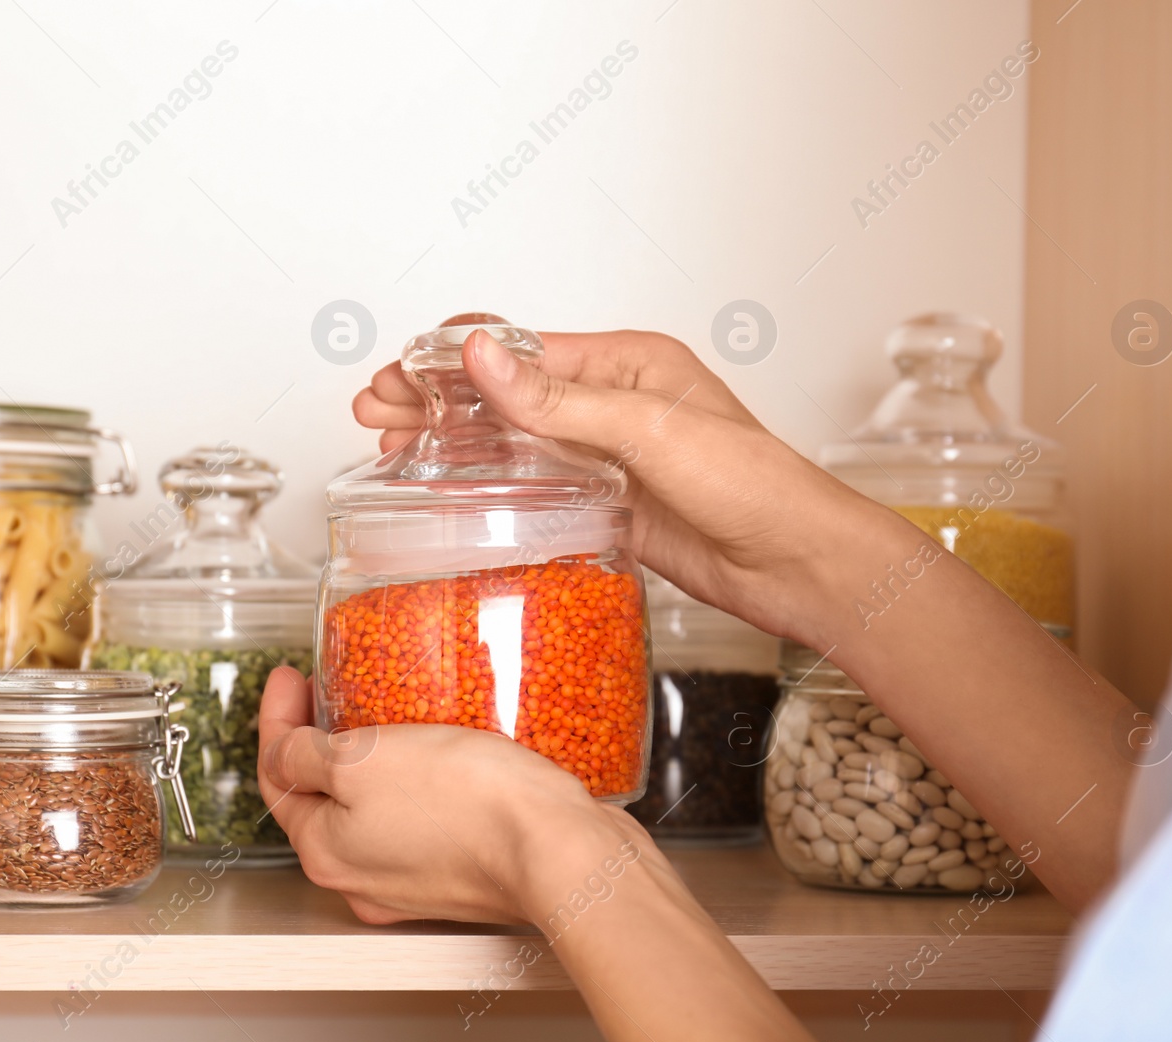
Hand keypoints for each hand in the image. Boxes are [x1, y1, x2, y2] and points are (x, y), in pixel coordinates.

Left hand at [257, 666, 824, 1041]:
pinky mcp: (465, 870)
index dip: (275, 718)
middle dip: (320, 741)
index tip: (288, 677)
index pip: (276, 777)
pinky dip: (422, 783)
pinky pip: (427, 818)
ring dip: (374, 763)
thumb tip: (285, 751)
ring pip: (376, 810)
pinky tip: (444, 752)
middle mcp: (363, 876)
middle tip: (328, 691)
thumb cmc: (469, 806)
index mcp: (327, 849)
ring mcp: (416, 880)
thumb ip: (308, 755)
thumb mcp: (365, 758)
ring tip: (388, 714)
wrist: (558, 852)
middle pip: (321, 799)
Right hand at [351, 328, 882, 649]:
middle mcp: (612, 402)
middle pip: (505, 390)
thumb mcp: (650, 430)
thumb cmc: (754, 484)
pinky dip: (487, 482)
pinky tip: (449, 490)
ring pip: (512, 438)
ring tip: (388, 446)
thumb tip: (486, 356)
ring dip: (452, 439)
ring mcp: (606, 455)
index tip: (399, 376)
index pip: (519, 349)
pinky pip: (534, 485)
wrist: (797, 562)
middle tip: (375, 411)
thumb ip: (561, 399)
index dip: (450, 361)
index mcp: (626, 362)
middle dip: (435, 396)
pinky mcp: (606, 503)